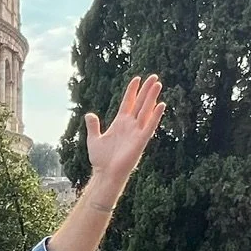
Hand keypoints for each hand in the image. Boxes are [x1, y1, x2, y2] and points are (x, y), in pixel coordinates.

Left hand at [84, 75, 164, 195]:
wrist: (105, 173)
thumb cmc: (101, 159)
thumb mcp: (94, 139)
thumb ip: (93, 126)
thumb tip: (89, 114)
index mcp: (119, 123)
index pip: (127, 103)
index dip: (132, 91)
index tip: (137, 79)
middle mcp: (130, 125)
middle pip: (140, 103)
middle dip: (146, 90)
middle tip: (153, 77)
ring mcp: (136, 132)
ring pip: (146, 111)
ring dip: (152, 98)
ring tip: (158, 84)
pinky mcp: (141, 140)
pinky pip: (149, 126)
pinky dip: (155, 116)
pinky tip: (161, 105)